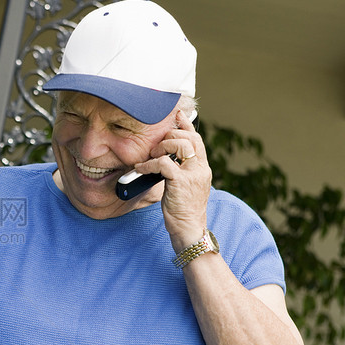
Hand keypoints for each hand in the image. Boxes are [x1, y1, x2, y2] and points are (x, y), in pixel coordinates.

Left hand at [136, 110, 211, 250]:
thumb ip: (180, 170)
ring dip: (161, 146)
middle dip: (169, 136)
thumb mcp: (185, 186)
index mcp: (203, 168)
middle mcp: (201, 168)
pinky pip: (163, 163)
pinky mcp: (181, 183)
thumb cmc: (183, 210)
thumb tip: (163, 158)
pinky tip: (141, 169)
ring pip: (179, 145)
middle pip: (189, 138)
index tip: (177, 115)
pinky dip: (149, 164)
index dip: (186, 125)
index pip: (197, 139)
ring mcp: (193, 175)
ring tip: (151, 156)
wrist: (189, 229)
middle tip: (156, 146)